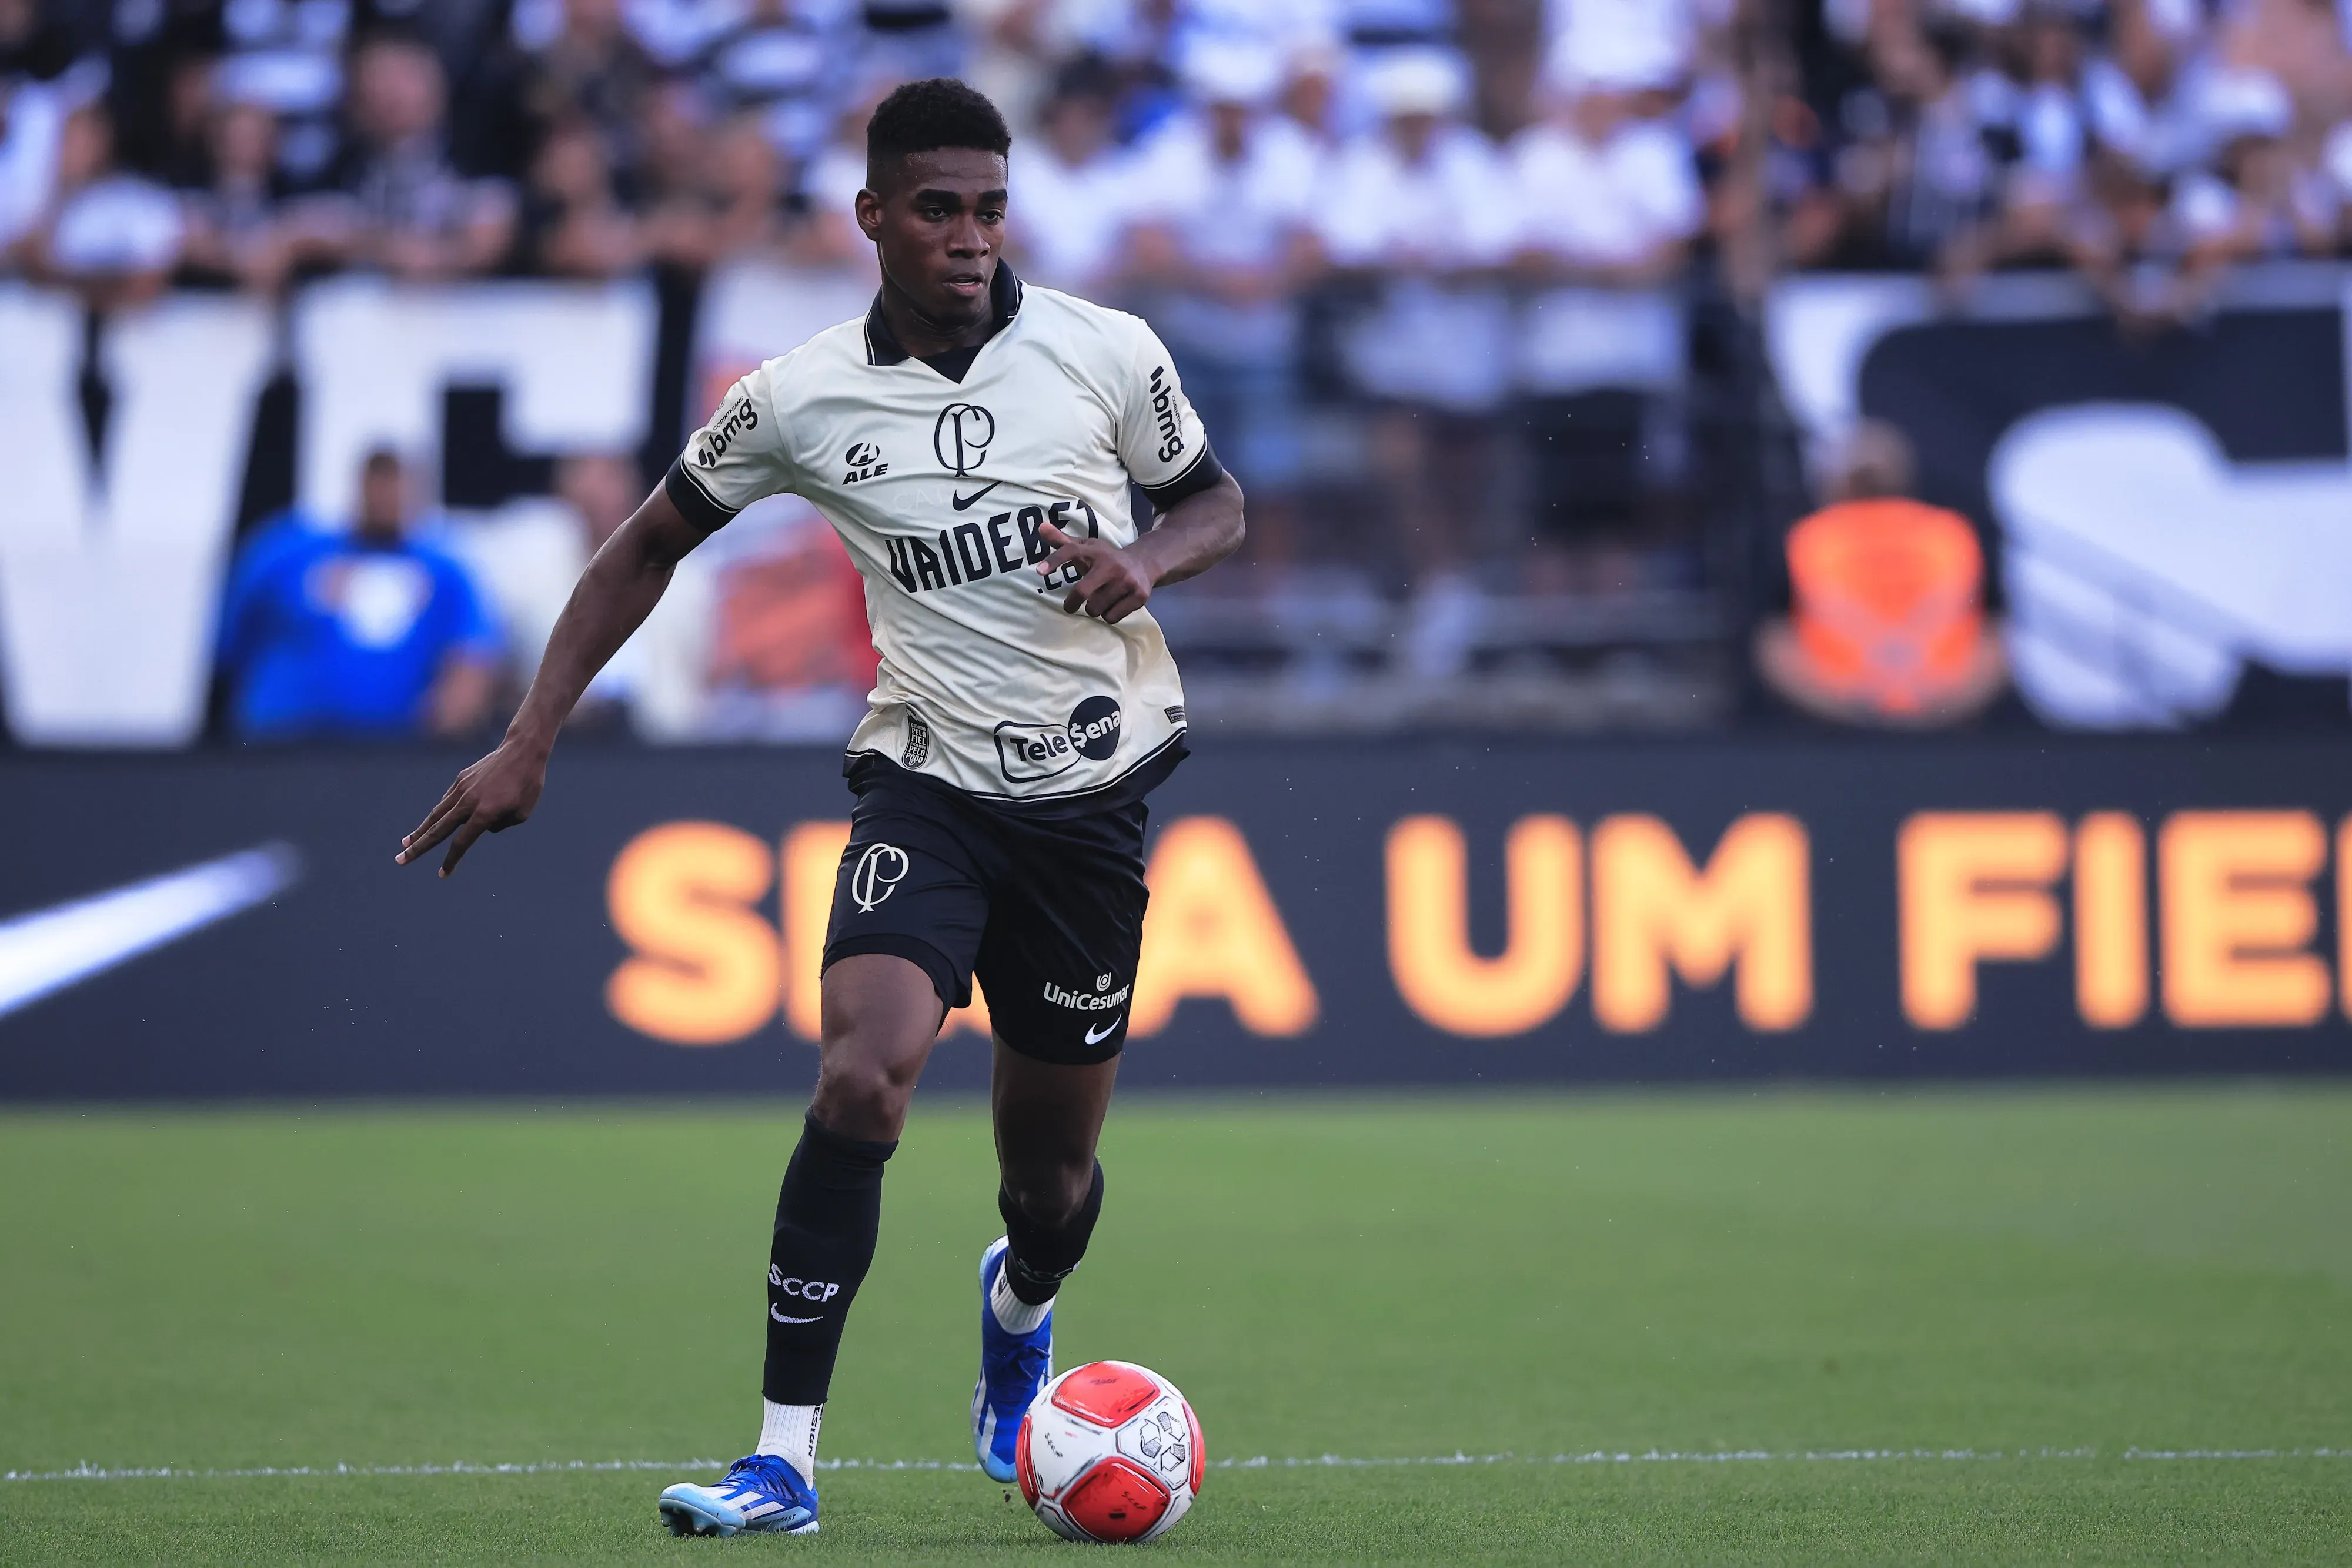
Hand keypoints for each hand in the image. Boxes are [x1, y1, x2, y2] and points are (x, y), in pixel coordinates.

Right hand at [395, 736, 549, 877]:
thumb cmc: (528, 785)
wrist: (522, 751)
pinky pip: (448, 800)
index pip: (462, 843)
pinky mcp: (461, 779)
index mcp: (485, 813)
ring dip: (419, 830)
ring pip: (436, 814)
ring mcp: (462, 788)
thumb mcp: (521, 814)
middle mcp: (468, 802)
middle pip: (437, 830)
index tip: (442, 874)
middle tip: (400, 861)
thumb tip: (477, 826)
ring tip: (405, 843)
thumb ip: (498, 825)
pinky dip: (439, 813)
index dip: (451, 860)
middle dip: (418, 848)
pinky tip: (433, 822)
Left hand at [1037, 521, 1152, 622]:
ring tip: (1102, 599)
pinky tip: (1114, 604)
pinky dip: (1108, 615)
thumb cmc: (1106, 559)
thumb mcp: (1087, 548)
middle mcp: (1112, 565)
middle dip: (1072, 603)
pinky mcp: (1139, 596)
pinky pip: (1111, 617)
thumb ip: (1063, 542)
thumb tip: (1040, 527)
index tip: (1040, 571)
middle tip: (1070, 606)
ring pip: (1096, 609)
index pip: (1072, 550)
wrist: (1145, 564)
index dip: (1055, 559)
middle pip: (1082, 591)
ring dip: (1094, 608)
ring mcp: (1127, 581)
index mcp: (1096, 551)